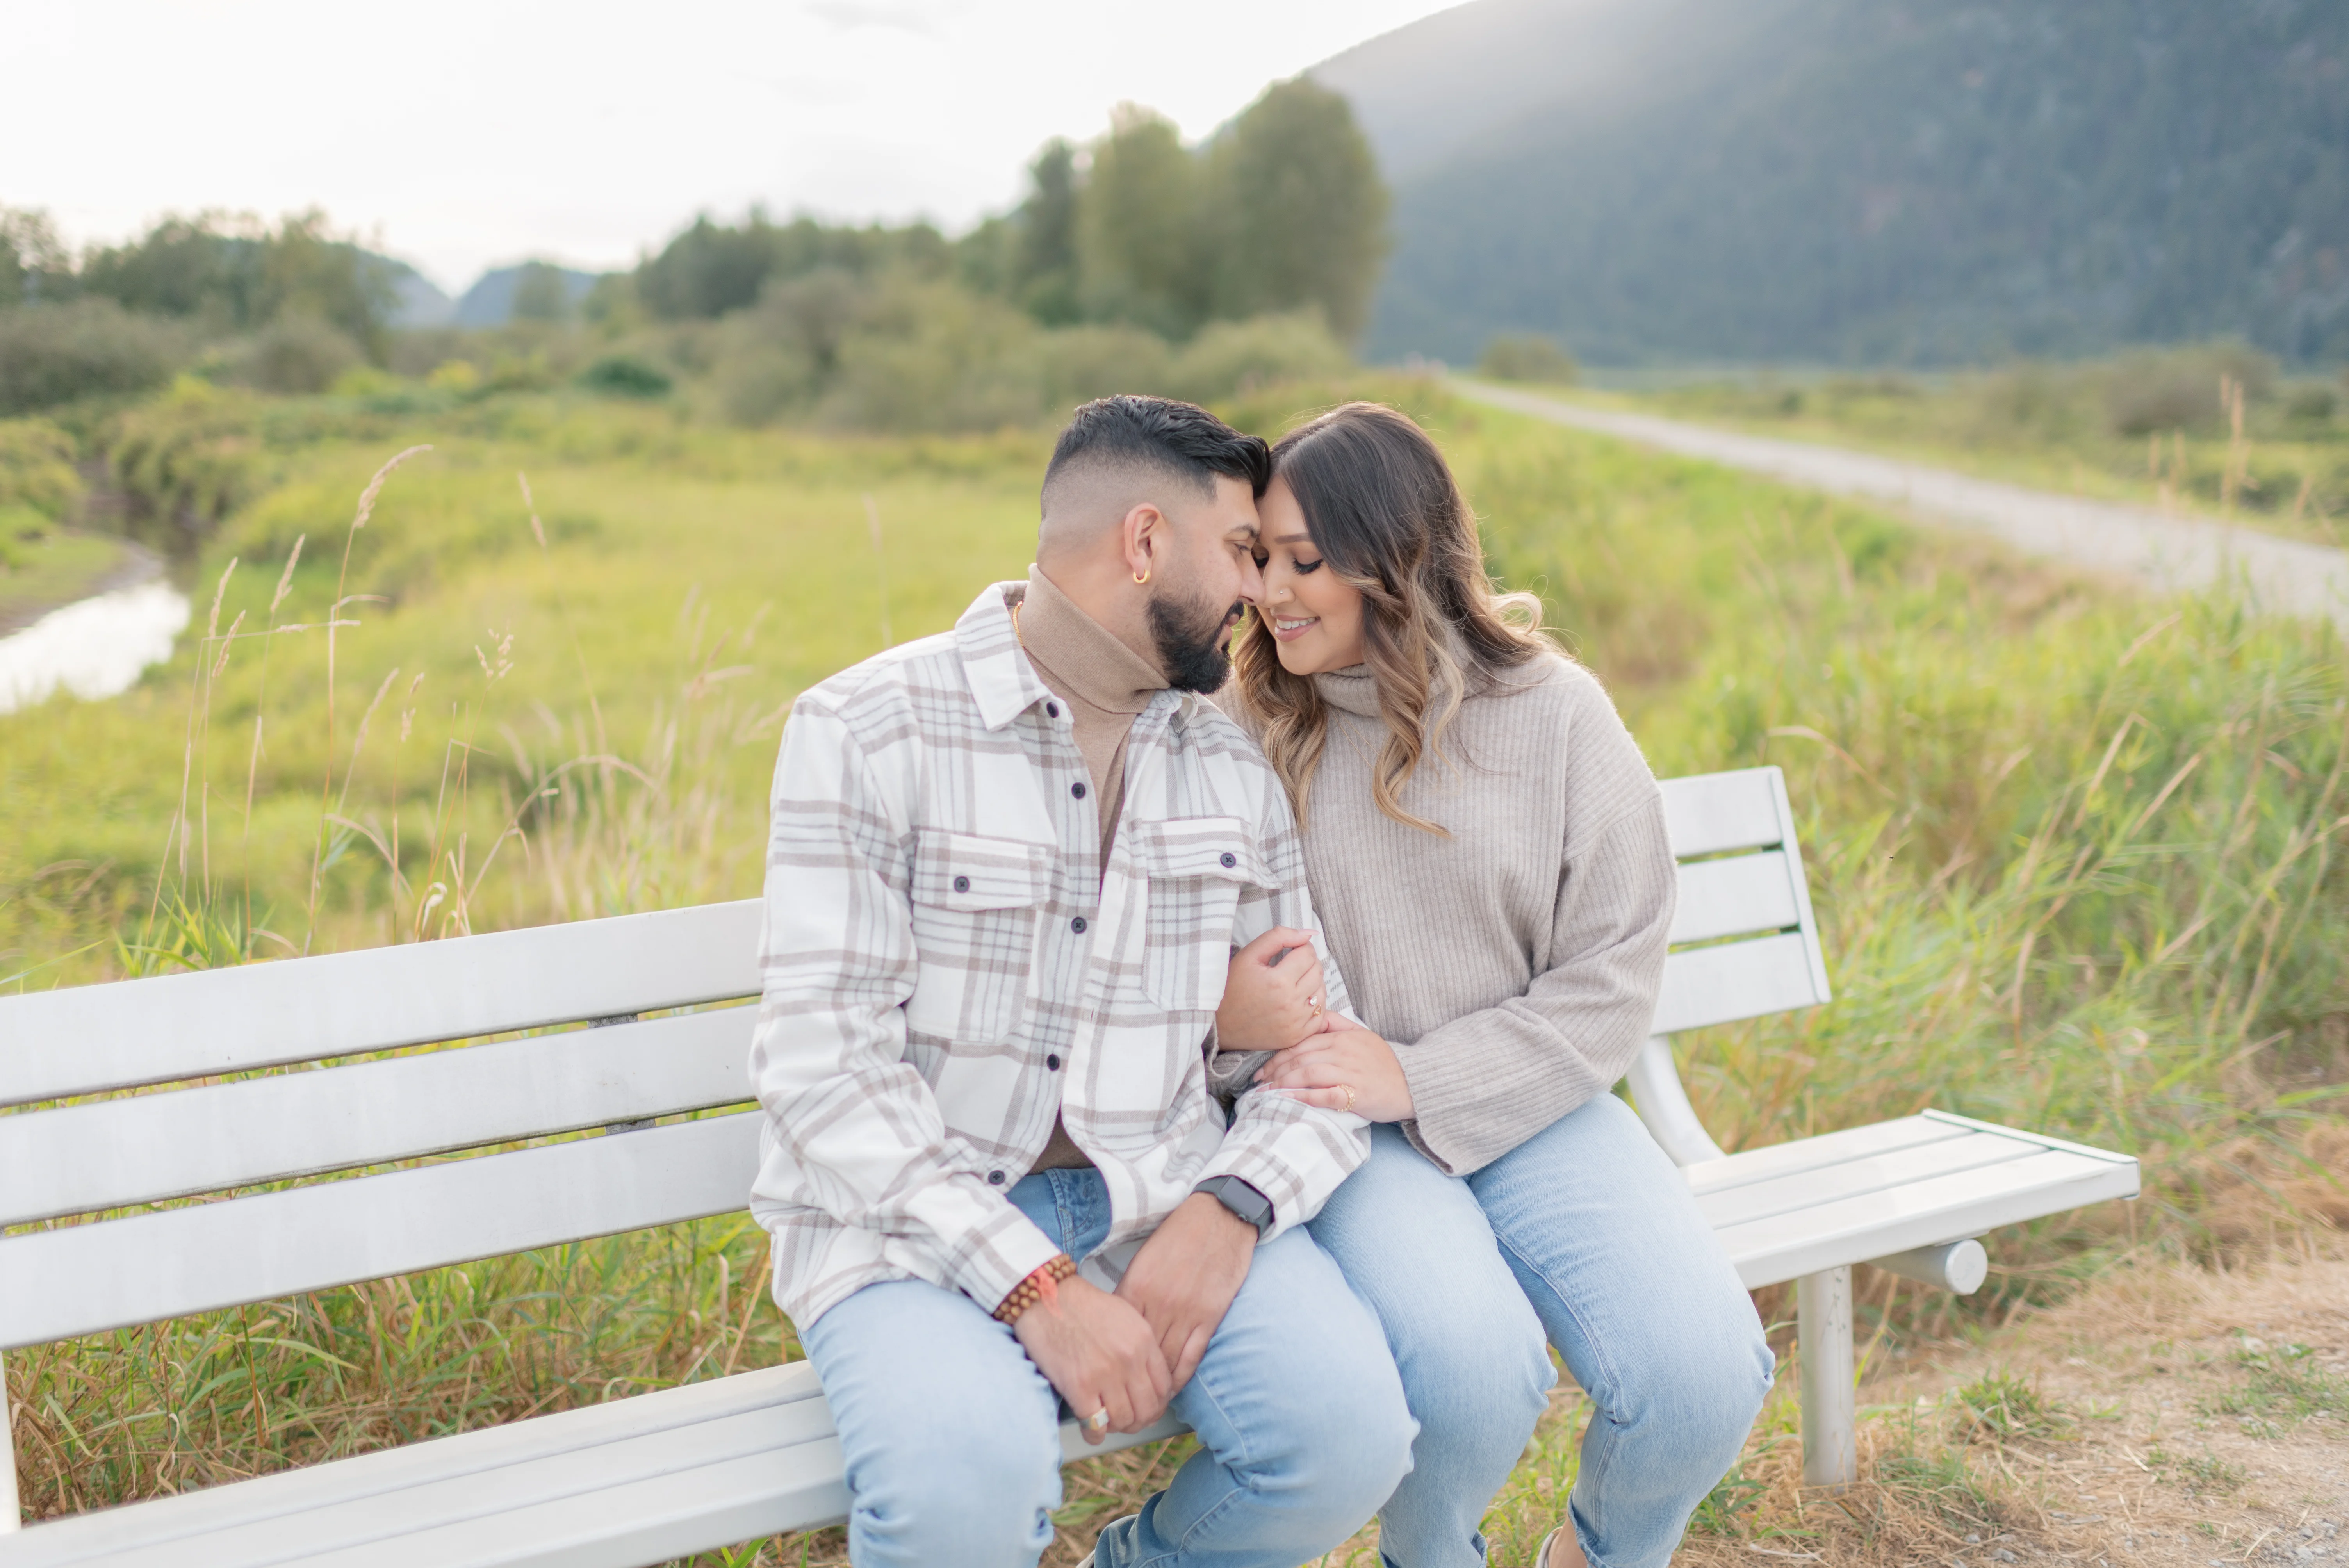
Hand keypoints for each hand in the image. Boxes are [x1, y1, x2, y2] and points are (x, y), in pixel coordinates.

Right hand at [1011, 1275, 1173, 1443]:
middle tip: (1130, 1422)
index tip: (1149, 1409)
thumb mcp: (1126, 1315)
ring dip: (1118, 1428)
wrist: (1047, 1297)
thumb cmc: (1082, 1304)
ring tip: (1109, 1424)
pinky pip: (1096, 1425)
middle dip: (1140, 1421)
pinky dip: (1095, 1434)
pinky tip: (1092, 1430)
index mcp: (1143, 1341)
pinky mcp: (1079, 1387)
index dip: (1157, 1404)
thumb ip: (1141, 1345)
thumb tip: (1147, 1377)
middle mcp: (1129, 1360)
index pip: (1164, 1387)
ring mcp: (1105, 1375)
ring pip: (1124, 1420)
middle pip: (1147, 1409)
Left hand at [1115, 1193, 1255, 1393]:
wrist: (1219, 1217)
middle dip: (1130, 1378)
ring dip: (1154, 1385)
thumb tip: (1118, 1321)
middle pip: (1139, 1353)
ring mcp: (1185, 1312)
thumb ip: (1131, 1290)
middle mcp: (1158, 1303)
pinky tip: (1171, 1388)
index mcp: (1137, 1286)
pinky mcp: (1209, 1316)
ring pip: (1164, 1360)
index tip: (1105, 1373)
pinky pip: (1191, 1356)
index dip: (1111, 1358)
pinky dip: (1180, 1376)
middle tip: (1122, 1396)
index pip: (1117, 1333)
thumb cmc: (1180, 1235)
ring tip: (1145, 1400)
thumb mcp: (1144, 1259)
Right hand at [1215, 926, 1329, 1054]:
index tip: (1290, 952)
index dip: (1301, 948)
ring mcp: (1295, 1023)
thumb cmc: (1232, 986)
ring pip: (1321, 992)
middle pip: (1317, 972)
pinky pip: (1320, 1015)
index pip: (1308, 954)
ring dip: (1312, 983)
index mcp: (1278, 981)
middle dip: (1308, 963)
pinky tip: (1298, 1000)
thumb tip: (1310, 933)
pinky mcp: (1297, 1037)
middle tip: (1291, 966)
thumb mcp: (1249, 954)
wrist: (1219, 1024)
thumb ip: (1279, 936)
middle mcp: (1290, 1004)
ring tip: (1294, 983)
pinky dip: (1314, 1005)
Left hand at [1256, 1019, 1414, 1121]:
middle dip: (1275, 1070)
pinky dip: (1305, 1097)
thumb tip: (1314, 1013)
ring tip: (1267, 1092)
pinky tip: (1289, 1099)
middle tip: (1258, 1082)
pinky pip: (1326, 1095)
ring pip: (1308, 1074)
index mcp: (1342, 1038)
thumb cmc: (1385, 1063)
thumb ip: (1338, 1024)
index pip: (1301, 1043)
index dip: (1278, 1055)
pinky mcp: (1356, 1095)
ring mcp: (1350, 1074)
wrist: (1414, 1083)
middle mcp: (1344, 1053)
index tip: (1262, 1067)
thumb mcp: (1363, 1034)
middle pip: (1300, 1058)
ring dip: (1284, 1083)